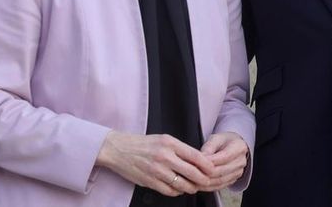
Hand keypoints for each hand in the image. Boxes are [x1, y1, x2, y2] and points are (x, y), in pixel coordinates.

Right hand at [96, 131, 215, 196]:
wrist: (119, 149)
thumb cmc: (142, 144)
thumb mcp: (163, 139)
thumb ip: (179, 149)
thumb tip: (198, 160)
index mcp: (170, 143)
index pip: (195, 155)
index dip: (207, 165)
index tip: (212, 169)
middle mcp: (164, 156)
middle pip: (192, 172)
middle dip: (202, 179)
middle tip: (207, 181)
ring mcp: (157, 170)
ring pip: (182, 184)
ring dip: (191, 188)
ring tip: (193, 187)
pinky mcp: (150, 181)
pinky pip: (169, 191)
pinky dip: (177, 192)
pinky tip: (179, 189)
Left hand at [197, 132, 249, 191]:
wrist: (233, 146)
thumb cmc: (224, 141)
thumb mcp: (216, 138)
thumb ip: (209, 147)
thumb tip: (201, 158)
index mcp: (239, 147)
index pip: (223, 157)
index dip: (208, 162)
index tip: (195, 163)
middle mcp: (241, 161)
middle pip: (220, 172)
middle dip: (204, 173)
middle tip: (190, 172)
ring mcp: (238, 172)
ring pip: (219, 181)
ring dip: (204, 183)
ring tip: (191, 180)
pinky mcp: (233, 180)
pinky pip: (219, 186)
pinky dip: (208, 187)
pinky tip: (198, 185)